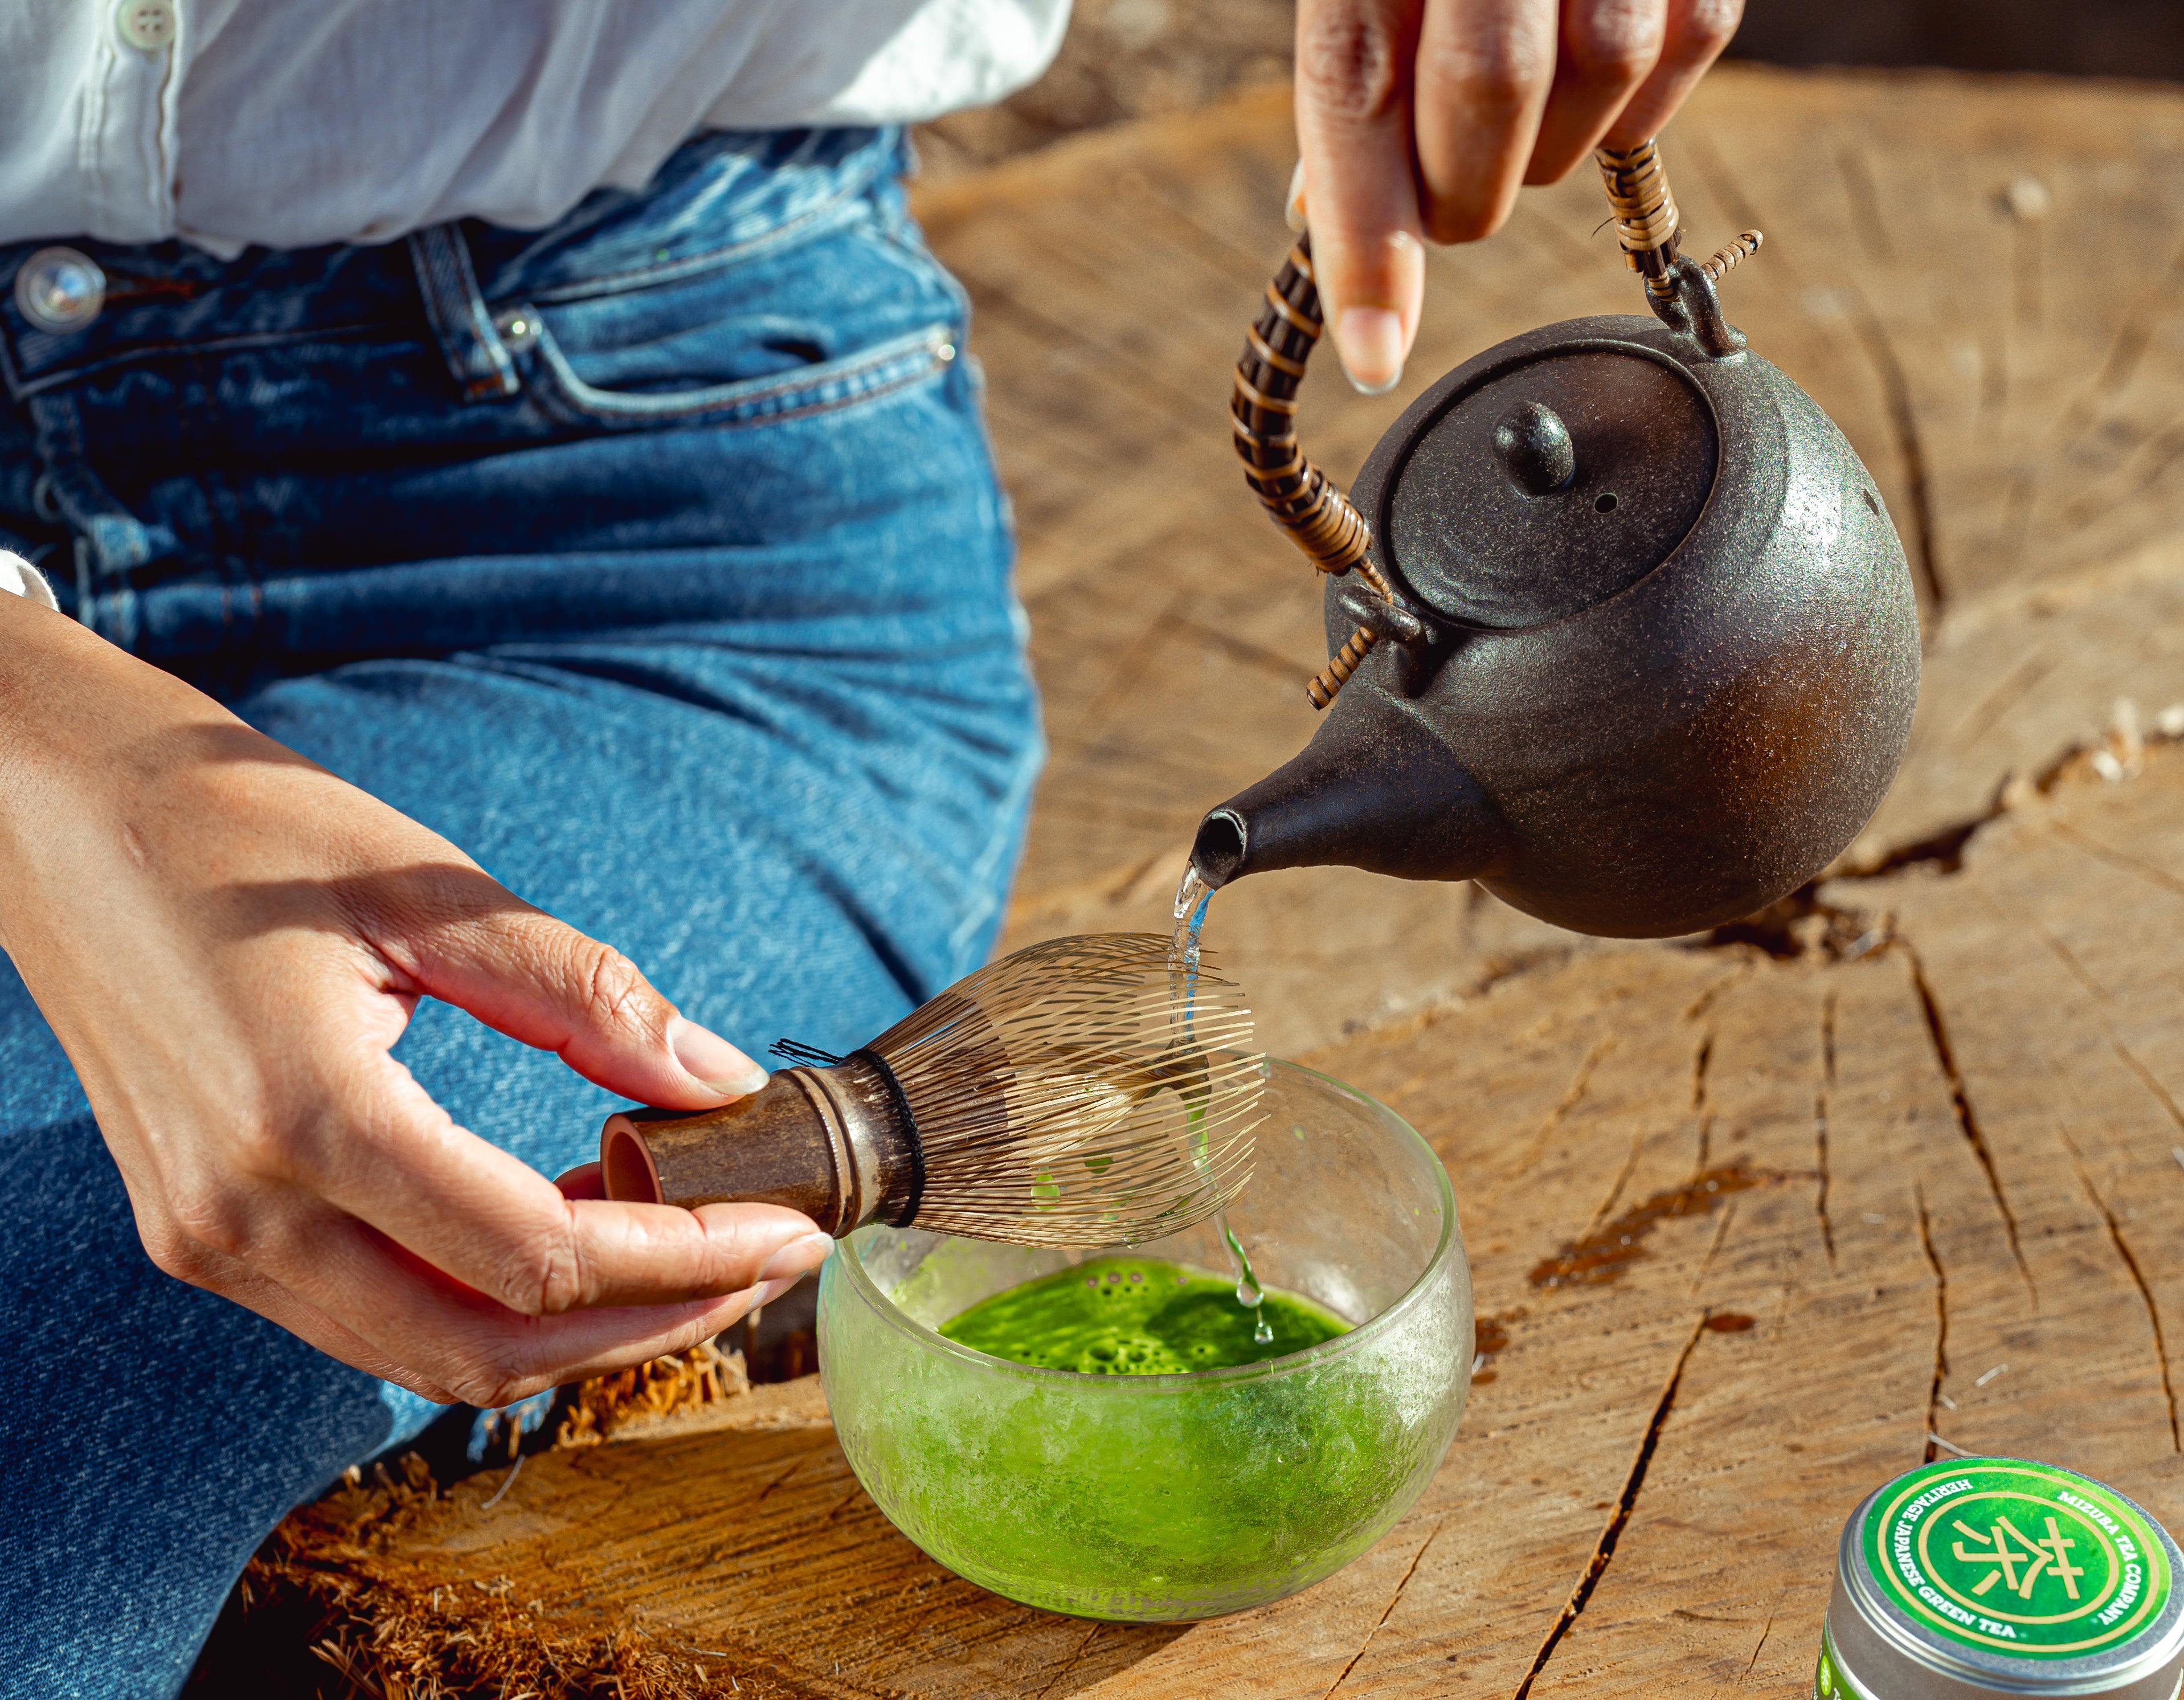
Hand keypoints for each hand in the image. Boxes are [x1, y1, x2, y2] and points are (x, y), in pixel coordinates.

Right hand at [0, 595, 831, 1406]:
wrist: (52, 817)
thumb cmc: (230, 826)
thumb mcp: (424, 885)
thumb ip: (582, 991)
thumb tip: (720, 1079)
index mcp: (303, 1117)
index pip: (535, 1254)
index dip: (684, 1260)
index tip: (790, 1229)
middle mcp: (243, 1217)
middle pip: (490, 1348)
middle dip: (649, 1324)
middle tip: (767, 1264)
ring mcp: (211, 1243)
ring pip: (431, 1356)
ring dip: (574, 1331)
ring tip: (692, 1255)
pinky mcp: (204, 1235)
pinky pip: (374, 1317)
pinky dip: (489, 1302)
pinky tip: (571, 1226)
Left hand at [1294, 0, 1742, 390]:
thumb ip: (1352, 62)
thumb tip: (1323, 222)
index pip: (1358, 83)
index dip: (1368, 234)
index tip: (1374, 353)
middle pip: (1490, 92)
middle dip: (1463, 187)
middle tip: (1446, 192)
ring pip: (1602, 79)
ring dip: (1553, 143)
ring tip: (1519, 108)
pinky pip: (1692, 43)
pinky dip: (1638, 93)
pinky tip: (1594, 66)